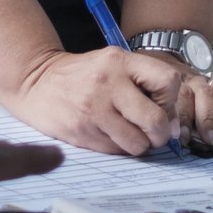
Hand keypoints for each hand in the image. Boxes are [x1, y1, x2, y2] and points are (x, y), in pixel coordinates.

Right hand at [6, 47, 198, 155]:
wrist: (37, 83)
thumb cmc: (84, 75)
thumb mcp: (114, 64)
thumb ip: (145, 86)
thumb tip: (175, 128)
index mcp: (120, 61)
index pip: (168, 81)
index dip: (170, 101)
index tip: (161, 106)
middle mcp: (108, 83)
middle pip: (156, 120)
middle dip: (161, 134)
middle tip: (153, 132)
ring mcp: (93, 109)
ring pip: (138, 144)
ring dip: (139, 145)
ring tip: (129, 134)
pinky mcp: (81, 132)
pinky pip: (116, 152)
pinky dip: (119, 149)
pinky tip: (109, 135)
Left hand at [169, 67, 212, 149]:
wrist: (168, 77)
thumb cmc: (167, 103)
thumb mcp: (163, 112)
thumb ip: (164, 123)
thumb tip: (159, 142)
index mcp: (176, 91)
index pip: (179, 99)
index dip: (181, 118)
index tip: (182, 137)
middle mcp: (197, 86)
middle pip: (202, 92)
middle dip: (205, 116)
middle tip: (209, 136)